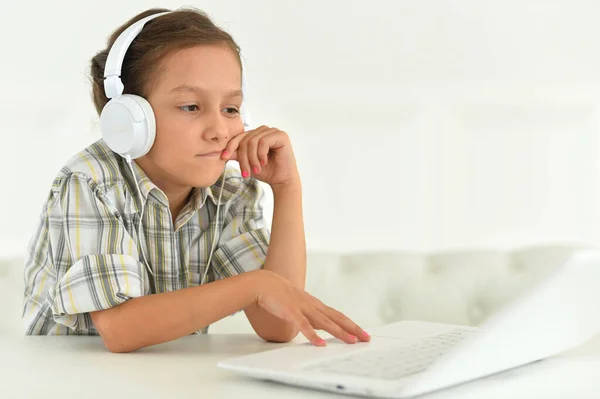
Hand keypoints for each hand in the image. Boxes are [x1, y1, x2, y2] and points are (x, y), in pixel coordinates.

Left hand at [221, 126, 299, 187]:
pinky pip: (264, 142)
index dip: (230, 146)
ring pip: (253, 141)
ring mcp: (272, 132)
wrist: (281, 180)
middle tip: (246, 172)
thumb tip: (221, 151)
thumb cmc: (267, 171)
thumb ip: (236, 154)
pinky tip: (264, 162)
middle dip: (243, 158)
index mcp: (255, 135)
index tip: (224, 157)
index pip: (239, 137)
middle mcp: (263, 131)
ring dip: (252, 158)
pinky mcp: (281, 136)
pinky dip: (261, 154)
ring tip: (256, 170)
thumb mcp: (247, 162)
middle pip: (245, 140)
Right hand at [252, 269, 370, 345]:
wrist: (263, 283)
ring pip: (325, 322)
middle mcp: (313, 306)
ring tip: (351, 341)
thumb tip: (312, 327)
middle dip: (353, 328)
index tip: (362, 333)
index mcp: (314, 305)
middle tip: (366, 338)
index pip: (337, 315)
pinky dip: (313, 335)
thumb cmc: (278, 294)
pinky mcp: (291, 312)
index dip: (350, 324)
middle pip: (337, 318)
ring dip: (339, 332)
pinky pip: (304, 325)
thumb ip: (306, 315)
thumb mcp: (297, 306)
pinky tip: (321, 344)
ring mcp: (303, 308)